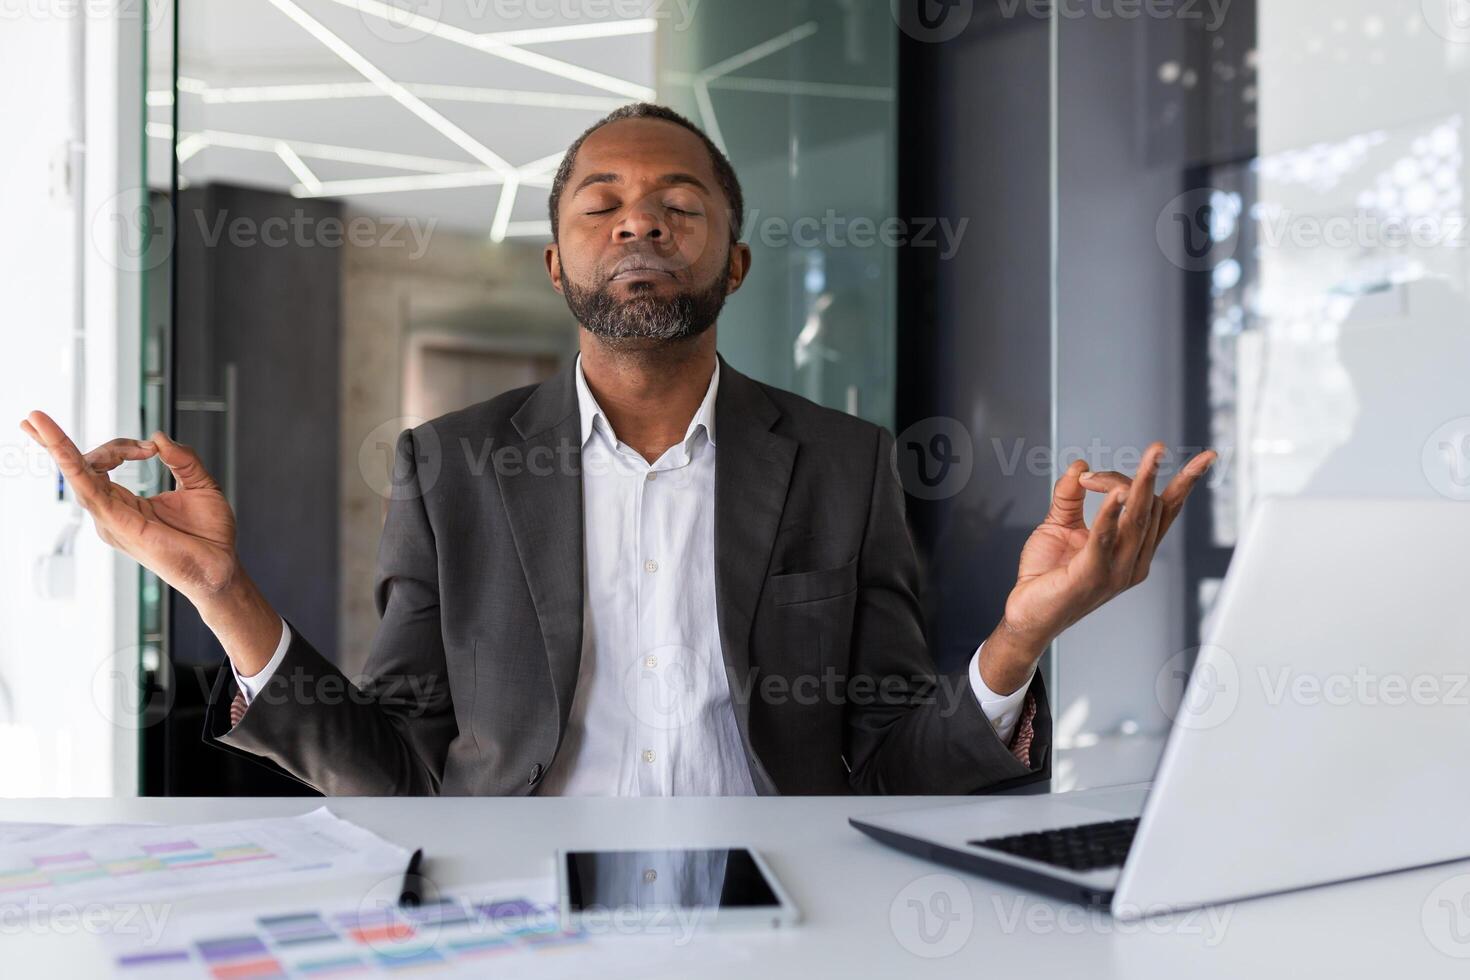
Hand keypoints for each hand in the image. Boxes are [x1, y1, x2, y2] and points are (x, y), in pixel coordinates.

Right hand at [21, 411, 280, 672]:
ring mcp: (111, 519)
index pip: (102, 465)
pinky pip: (90, 490)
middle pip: (78, 469)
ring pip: (76, 476)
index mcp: (126, 503)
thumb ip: (182, 459)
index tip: (150, 448)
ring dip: (56, 446)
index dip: (121, 447)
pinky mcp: (118, 524)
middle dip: (54, 442)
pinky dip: (74, 466)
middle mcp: (112, 512)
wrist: (222, 568)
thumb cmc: (210, 535)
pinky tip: (60, 449)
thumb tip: (157, 437)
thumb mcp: (200, 485)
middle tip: (33, 416)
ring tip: (34, 420)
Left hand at [979, 443, 1216, 693]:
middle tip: (1154, 449)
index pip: (1165, 510)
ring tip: (1153, 457)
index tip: (1181, 452)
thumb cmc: (1047, 575)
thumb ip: (1070, 496)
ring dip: (1142, 485)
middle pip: (1149, 509)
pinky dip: (1110, 514)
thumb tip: (1080, 464)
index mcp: (1134, 550)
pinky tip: (1115, 493)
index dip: (1185, 482)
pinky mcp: (1091, 576)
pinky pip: (1104, 540)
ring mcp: (1116, 571)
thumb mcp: (1059, 526)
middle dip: (1146, 476)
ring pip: (1137, 520)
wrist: (1027, 614)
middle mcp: (1133, 561)